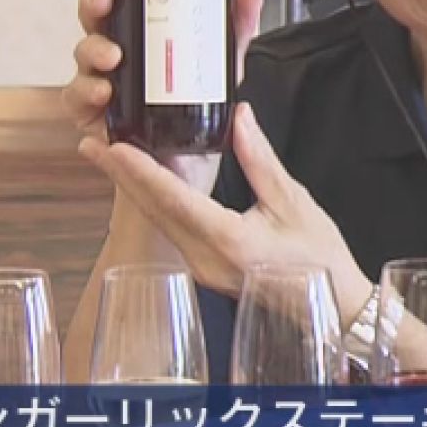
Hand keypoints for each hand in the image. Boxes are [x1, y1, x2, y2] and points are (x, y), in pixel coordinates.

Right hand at [64, 0, 262, 193]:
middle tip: (105, 0)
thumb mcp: (219, 69)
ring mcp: (103, 83)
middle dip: (93, 3)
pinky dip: (86, 94)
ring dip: (92, 51)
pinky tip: (102, 93)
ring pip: (83, 57)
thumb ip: (231, 34)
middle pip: (94, 19)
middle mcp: (116, 54)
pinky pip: (78, 101)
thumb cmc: (196, 113)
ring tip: (112, 57)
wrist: (187, 168)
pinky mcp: (96, 117)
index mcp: (139, 34)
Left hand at [78, 102, 370, 323]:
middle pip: (155, 213)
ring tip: (111, 160)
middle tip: (92, 145)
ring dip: (135, 191)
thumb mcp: (293, 202)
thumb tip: (239, 117)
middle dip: (122, 177)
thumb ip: (259, 159)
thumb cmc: (320, 259)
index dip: (140, 172)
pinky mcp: (205, 271)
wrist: (334, 309)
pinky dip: (156, 206)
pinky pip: (173, 234)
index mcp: (229, 241)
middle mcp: (206, 259)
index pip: (174, 200)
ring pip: (160, 224)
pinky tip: (146, 187)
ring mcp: (202, 270)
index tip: (111, 148)